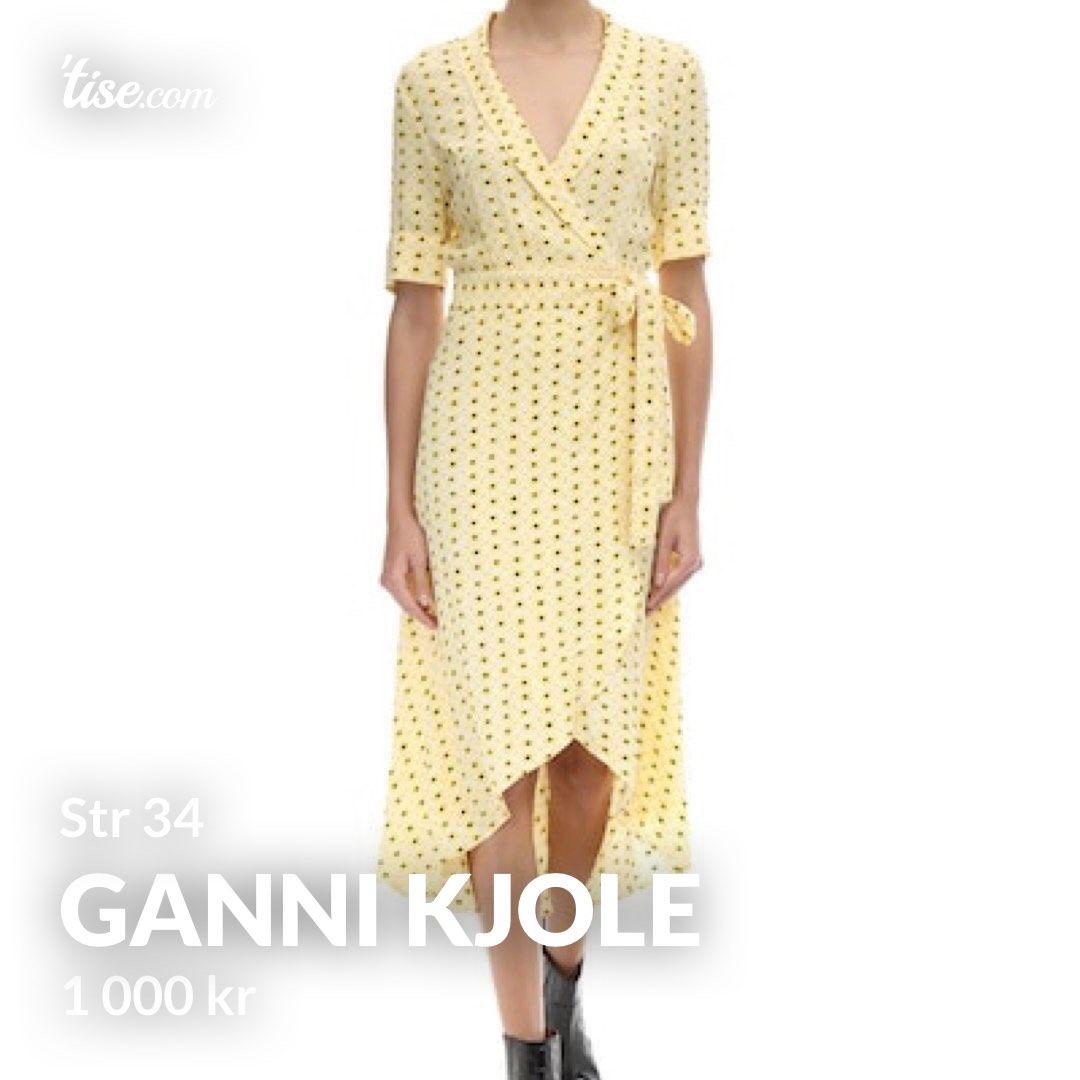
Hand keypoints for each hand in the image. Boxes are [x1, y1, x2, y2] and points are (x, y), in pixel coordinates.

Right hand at [380, 511, 436, 628]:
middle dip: (420, 614)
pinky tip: (424, 601)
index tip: (434, 627)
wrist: (400, 520)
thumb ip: (422, 582)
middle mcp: (387, 581)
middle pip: (405, 604)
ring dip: (418, 607)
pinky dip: (414, 597)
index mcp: (393, 579)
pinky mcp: (392, 573)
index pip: (409, 605)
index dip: (422, 617)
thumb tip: (425, 603)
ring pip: (404, 598)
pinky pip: (403, 591)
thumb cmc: (411, 536)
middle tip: (436, 624)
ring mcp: (388, 577)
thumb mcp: (420, 560)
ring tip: (433, 615)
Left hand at [646, 495, 702, 612]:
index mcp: (690, 560)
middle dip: (660, 599)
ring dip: (664, 594)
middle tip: (645, 613)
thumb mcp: (663, 538)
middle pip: (675, 587)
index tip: (646, 607)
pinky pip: (679, 576)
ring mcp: (696, 562)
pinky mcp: (692, 559)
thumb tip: (657, 584)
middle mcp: (696, 563)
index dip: (658, 596)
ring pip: (678, 583)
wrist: (686, 502)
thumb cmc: (674, 516)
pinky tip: (659, 591)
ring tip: (650, 606)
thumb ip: (661, 561)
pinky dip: (669, 584)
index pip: (671, 583)